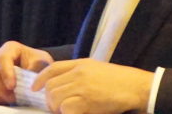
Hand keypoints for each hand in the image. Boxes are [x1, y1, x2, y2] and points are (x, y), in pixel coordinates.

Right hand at [0, 41, 53, 104]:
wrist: (36, 70)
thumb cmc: (39, 64)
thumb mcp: (43, 63)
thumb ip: (37, 68)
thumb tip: (30, 80)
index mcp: (10, 48)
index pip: (3, 59)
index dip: (6, 73)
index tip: (12, 86)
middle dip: (0, 87)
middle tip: (12, 98)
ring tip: (10, 100)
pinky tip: (4, 101)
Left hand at [33, 59, 152, 113]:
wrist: (136, 87)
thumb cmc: (119, 80)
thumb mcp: (97, 68)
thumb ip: (79, 72)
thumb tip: (63, 84)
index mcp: (81, 64)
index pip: (53, 68)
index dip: (40, 79)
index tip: (35, 88)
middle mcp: (79, 73)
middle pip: (51, 86)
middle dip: (49, 99)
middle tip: (55, 108)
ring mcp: (82, 87)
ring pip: (55, 98)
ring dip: (56, 109)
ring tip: (64, 112)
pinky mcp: (87, 102)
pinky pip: (66, 109)